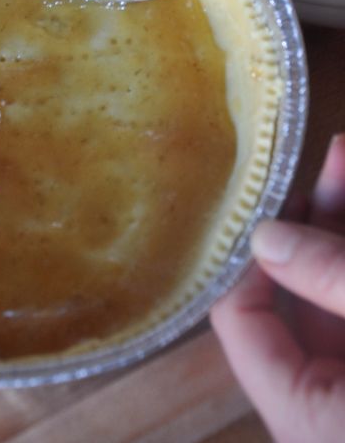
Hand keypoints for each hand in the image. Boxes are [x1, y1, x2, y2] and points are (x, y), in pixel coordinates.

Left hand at [210, 134, 344, 442]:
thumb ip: (333, 280)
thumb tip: (266, 235)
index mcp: (306, 420)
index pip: (240, 322)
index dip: (248, 252)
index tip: (263, 194)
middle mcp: (324, 409)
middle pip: (299, 298)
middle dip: (315, 217)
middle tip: (324, 158)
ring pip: (335, 293)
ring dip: (342, 225)